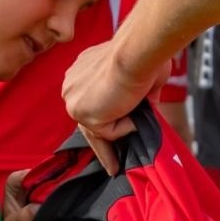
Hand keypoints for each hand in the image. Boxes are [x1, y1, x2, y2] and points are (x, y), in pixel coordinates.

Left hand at [62, 42, 156, 174]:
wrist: (135, 52)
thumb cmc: (141, 55)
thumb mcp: (137, 75)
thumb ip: (138, 94)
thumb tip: (148, 109)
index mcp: (80, 73)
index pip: (88, 105)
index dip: (101, 122)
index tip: (108, 138)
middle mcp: (71, 86)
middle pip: (86, 124)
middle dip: (101, 147)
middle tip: (113, 168)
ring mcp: (74, 102)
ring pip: (99, 130)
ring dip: (122, 127)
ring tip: (136, 112)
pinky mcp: (83, 114)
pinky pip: (108, 133)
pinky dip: (125, 125)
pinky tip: (130, 105)